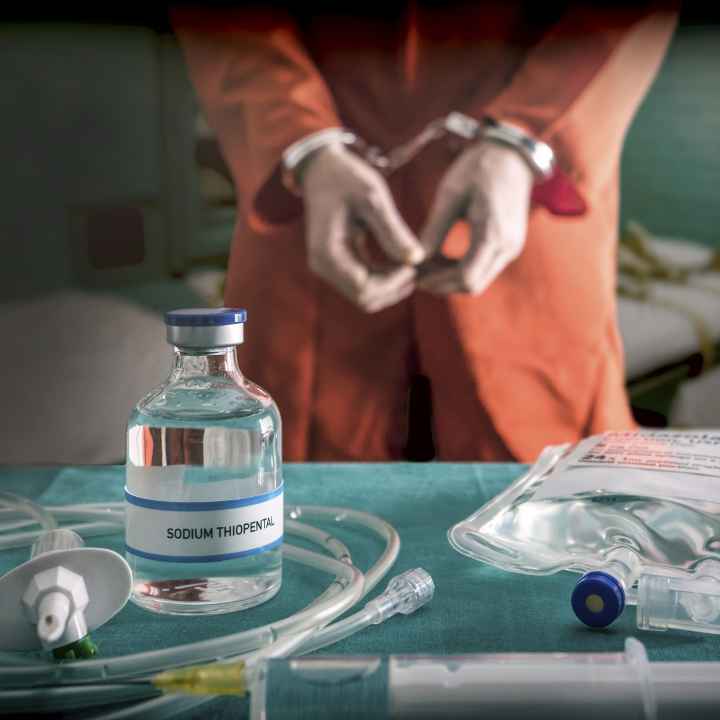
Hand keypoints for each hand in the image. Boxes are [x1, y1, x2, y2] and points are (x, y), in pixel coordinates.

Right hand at [301, 144, 424, 312]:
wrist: (323, 168)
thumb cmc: (347, 177)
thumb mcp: (373, 197)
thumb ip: (393, 230)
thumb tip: (417, 259)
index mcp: (328, 253)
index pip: (365, 289)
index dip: (393, 282)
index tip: (414, 262)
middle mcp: (323, 266)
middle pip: (365, 298)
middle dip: (394, 287)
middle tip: (418, 265)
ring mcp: (328, 268)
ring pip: (365, 296)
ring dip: (391, 286)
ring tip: (413, 264)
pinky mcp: (337, 264)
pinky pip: (363, 284)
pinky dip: (384, 278)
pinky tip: (402, 262)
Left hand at [418, 141, 532, 294]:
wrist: (511, 156)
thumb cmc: (478, 169)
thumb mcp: (450, 195)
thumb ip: (434, 230)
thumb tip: (414, 259)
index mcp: (493, 233)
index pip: (465, 278)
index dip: (438, 283)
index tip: (415, 276)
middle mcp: (507, 247)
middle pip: (472, 286)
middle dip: (442, 284)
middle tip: (416, 273)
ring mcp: (511, 248)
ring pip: (478, 281)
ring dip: (451, 278)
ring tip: (426, 264)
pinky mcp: (509, 246)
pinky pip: (483, 269)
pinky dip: (462, 270)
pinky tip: (442, 257)